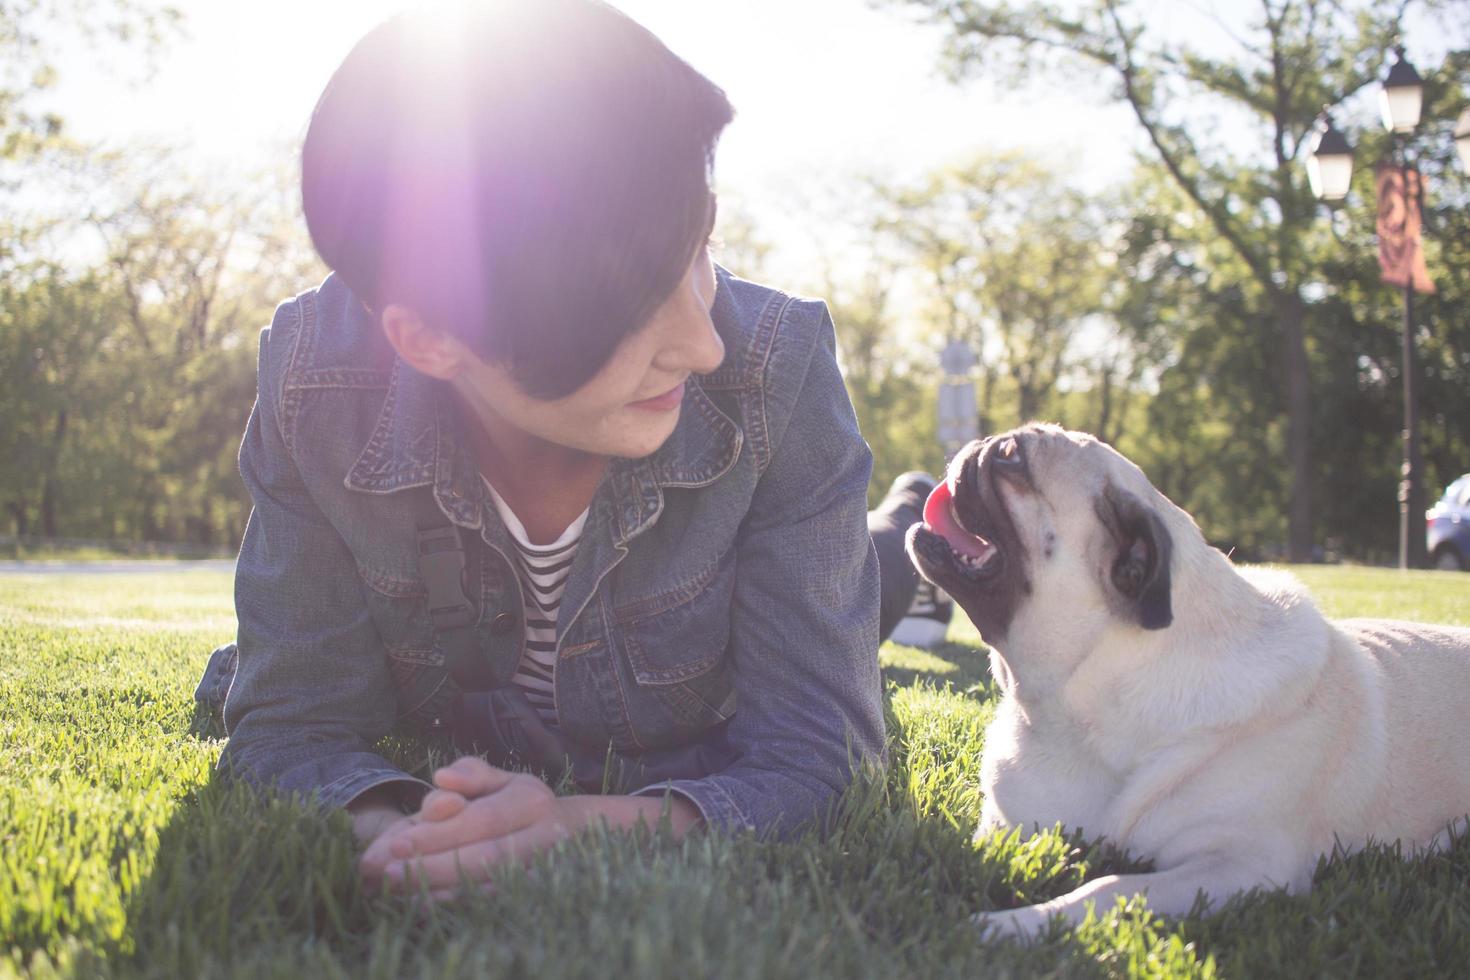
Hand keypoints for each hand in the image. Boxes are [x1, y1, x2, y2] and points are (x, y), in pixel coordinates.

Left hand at [358, 757, 584, 898]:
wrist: (574, 832)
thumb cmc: (520, 801)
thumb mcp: (501, 779)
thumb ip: (470, 774)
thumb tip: (441, 777)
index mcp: (531, 801)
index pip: (482, 819)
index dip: (441, 833)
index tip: (398, 843)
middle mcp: (544, 836)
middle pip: (486, 856)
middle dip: (435, 866)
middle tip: (390, 873)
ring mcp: (545, 869)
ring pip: (492, 886)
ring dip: (444, 892)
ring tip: (402, 893)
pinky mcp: (537, 894)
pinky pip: (496, 905)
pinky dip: (461, 907)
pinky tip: (427, 905)